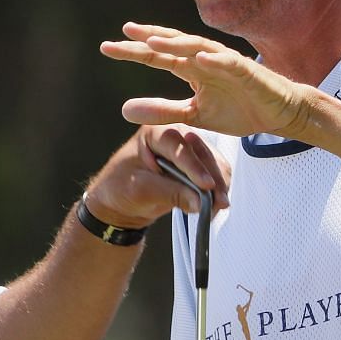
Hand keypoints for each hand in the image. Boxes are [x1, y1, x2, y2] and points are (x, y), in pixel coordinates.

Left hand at [80, 123, 230, 229]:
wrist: (120, 200)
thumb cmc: (120, 188)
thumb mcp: (140, 190)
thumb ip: (170, 193)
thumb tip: (200, 202)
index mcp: (154, 132)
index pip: (178, 145)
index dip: (193, 167)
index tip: (206, 186)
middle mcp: (176, 134)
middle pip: (202, 152)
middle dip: (213, 178)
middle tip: (219, 202)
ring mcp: (189, 148)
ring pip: (213, 163)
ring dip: (219, 186)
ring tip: (218, 207)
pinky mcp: (197, 165)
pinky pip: (215, 175)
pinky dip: (217, 190)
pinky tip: (215, 206)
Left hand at [100, 23, 310, 139]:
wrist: (278, 113)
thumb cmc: (238, 110)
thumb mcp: (193, 115)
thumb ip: (162, 110)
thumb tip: (123, 110)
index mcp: (191, 69)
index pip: (157, 57)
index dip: (134, 51)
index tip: (106, 47)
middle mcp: (205, 60)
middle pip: (172, 46)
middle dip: (148, 38)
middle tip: (123, 32)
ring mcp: (225, 62)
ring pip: (197, 48)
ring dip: (176, 44)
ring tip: (152, 41)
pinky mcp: (247, 71)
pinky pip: (229, 63)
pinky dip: (214, 59)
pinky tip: (198, 58)